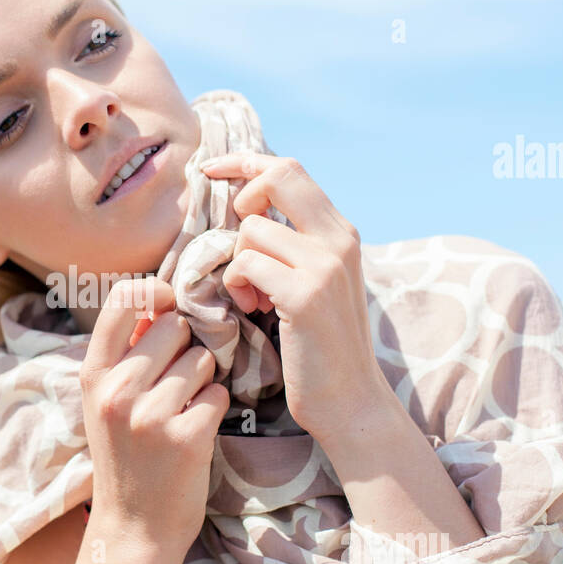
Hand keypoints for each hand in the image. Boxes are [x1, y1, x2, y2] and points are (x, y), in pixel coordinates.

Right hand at [79, 277, 231, 555]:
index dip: (154, 290)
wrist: (134, 528)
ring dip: (203, 379)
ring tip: (183, 408)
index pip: (123, 299)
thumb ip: (126, 355)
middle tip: (177, 380)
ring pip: (202, 359)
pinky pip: (218, 394)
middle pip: (175, 326)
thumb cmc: (125, 457)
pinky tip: (197, 429)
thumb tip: (160, 302)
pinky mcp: (186, 437)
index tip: (168, 304)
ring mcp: (150, 415)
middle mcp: (117, 390)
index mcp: (94, 374)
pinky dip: (214, 408)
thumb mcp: (105, 402)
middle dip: (186, 346)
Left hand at [201, 153, 388, 443]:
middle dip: (241, 192)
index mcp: (341, 233)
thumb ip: (295, 246)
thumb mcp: (316, 283)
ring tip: (252, 295)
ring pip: (252, 229)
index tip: (211, 168)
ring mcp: (325, 265)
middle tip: (233, 231)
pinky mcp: (306, 295)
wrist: (350, 401)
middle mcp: (339, 240)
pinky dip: (237, 285)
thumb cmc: (321, 347)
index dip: (246, 162)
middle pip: (278, 175)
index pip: (290, 169)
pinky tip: (254, 308)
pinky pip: (247, 264)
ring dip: (237, 262)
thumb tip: (249, 213)